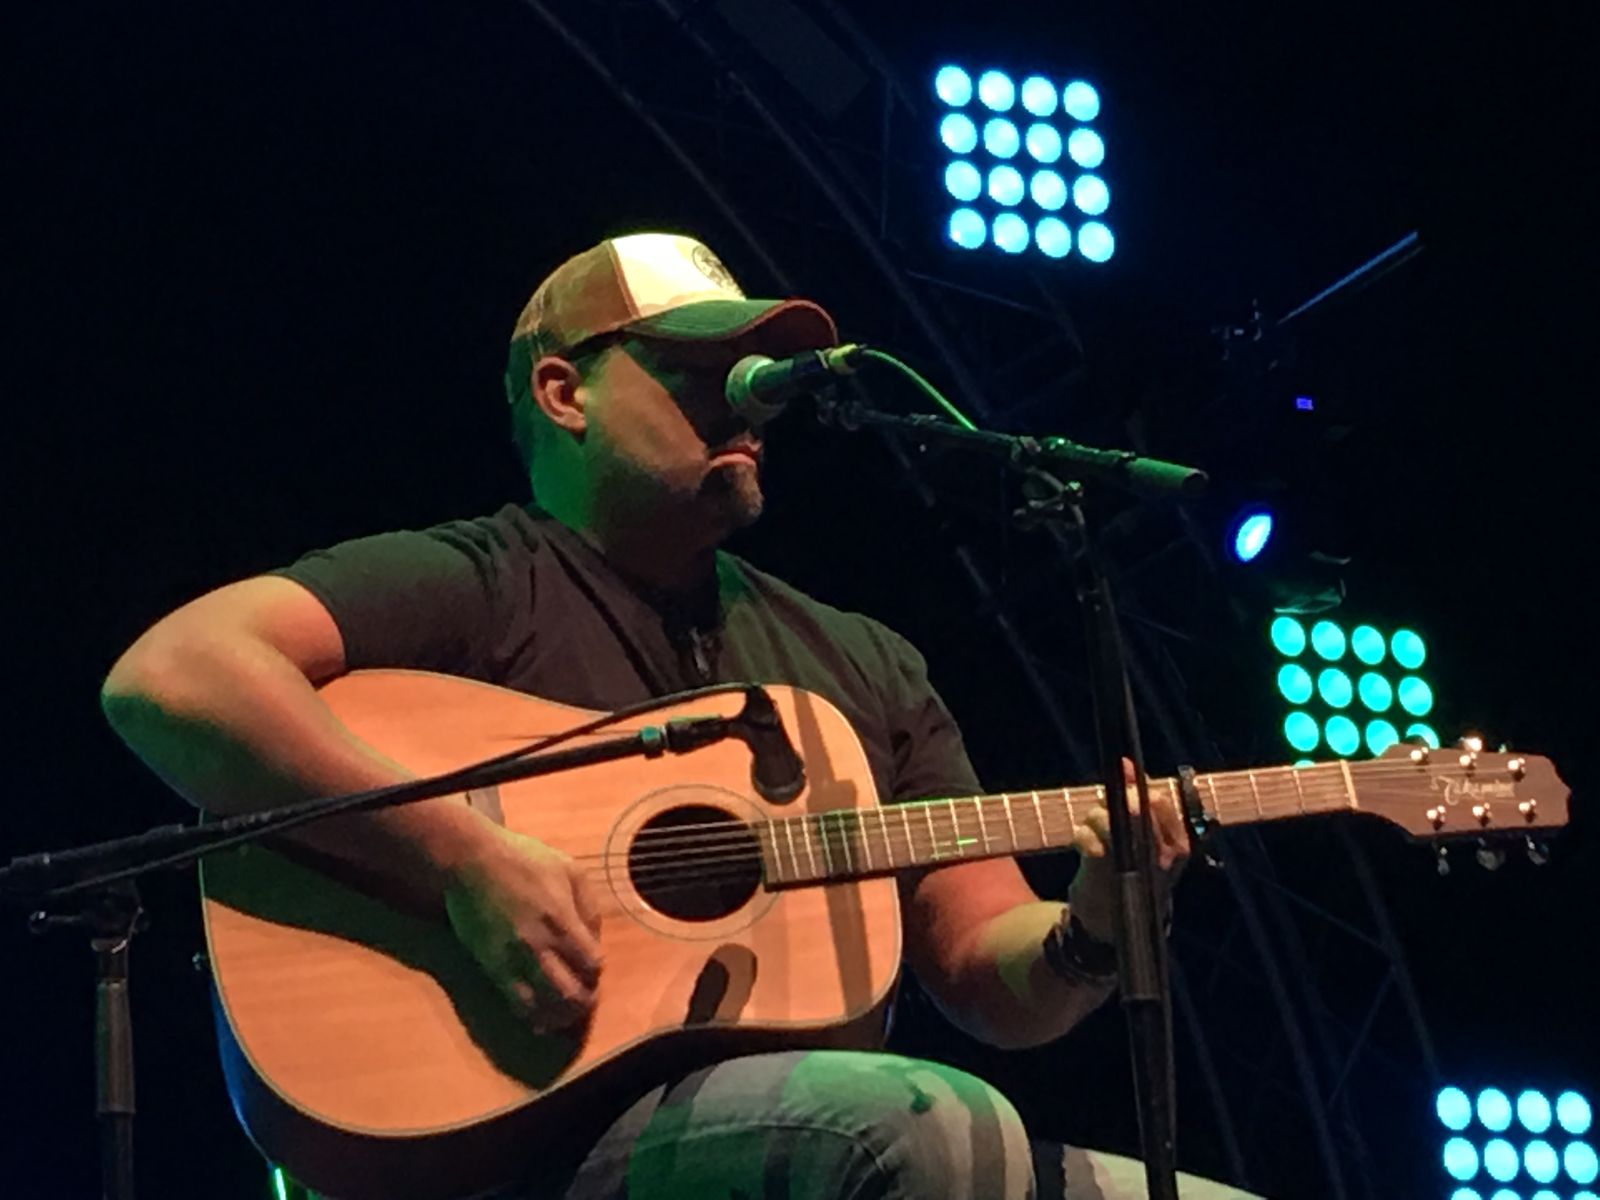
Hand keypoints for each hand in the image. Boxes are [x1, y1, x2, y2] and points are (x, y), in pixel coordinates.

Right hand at [442, 824, 603, 1032]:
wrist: (472, 862)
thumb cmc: (524, 860)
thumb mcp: (570, 870)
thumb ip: (588, 906)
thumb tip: (594, 939)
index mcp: (563, 921)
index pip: (592, 965)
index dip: (596, 974)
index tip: (592, 971)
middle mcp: (541, 946)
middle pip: (571, 994)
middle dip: (583, 1003)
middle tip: (584, 1000)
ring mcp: (514, 960)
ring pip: (543, 1005)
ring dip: (558, 1016)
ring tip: (564, 1015)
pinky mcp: (492, 967)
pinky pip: (515, 1002)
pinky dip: (530, 1016)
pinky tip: (538, 1018)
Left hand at [1067, 758, 1189, 942]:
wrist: (1110, 924)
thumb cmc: (1128, 870)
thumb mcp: (1138, 834)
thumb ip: (1133, 796)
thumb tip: (1124, 762)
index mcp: (1178, 844)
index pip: (1159, 800)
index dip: (1133, 792)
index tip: (1120, 799)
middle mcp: (1162, 856)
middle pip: (1135, 807)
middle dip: (1114, 804)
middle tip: (1105, 814)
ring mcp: (1136, 866)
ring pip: (1111, 819)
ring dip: (1094, 819)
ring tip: (1093, 832)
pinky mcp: (1105, 874)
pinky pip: (1089, 839)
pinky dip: (1081, 837)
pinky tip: (1083, 847)